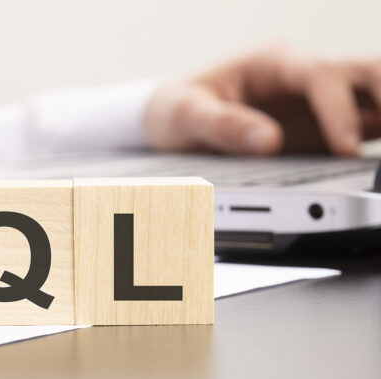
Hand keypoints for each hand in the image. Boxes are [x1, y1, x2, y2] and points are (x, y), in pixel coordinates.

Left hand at [144, 43, 380, 155]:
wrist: (168, 119)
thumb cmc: (175, 108)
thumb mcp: (185, 115)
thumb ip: (223, 126)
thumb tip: (268, 142)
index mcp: (271, 63)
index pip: (321, 75)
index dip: (340, 110)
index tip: (345, 147)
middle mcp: (300, 77)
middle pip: (364, 72)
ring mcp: (314, 104)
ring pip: (370, 98)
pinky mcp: (317, 130)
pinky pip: (360, 128)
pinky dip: (374, 141)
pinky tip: (376, 167)